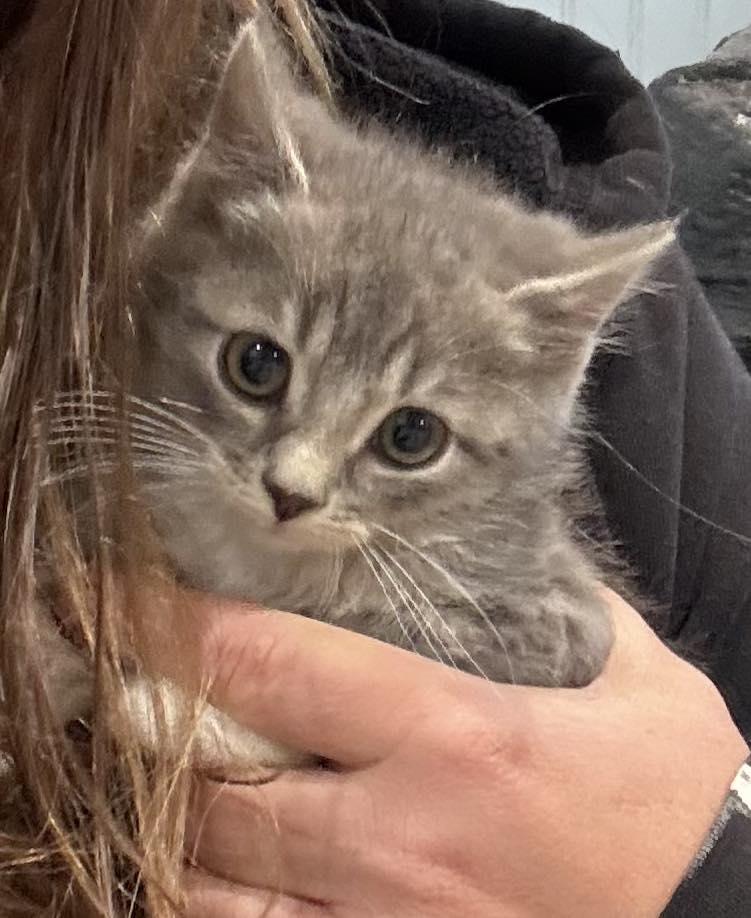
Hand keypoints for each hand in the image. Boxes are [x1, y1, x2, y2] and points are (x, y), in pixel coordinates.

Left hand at [175, 590, 747, 916]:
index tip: (127, 597)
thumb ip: (566, 607)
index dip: (182, 627)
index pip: (276, 664)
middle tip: (125, 690)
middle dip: (154, 734)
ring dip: (174, 830)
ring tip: (154, 780)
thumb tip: (521, 553)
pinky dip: (217, 904)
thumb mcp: (639, 683)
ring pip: (219, 884)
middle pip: (221, 783)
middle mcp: (403, 837)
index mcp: (459, 738)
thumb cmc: (681, 805)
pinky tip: (209, 871)